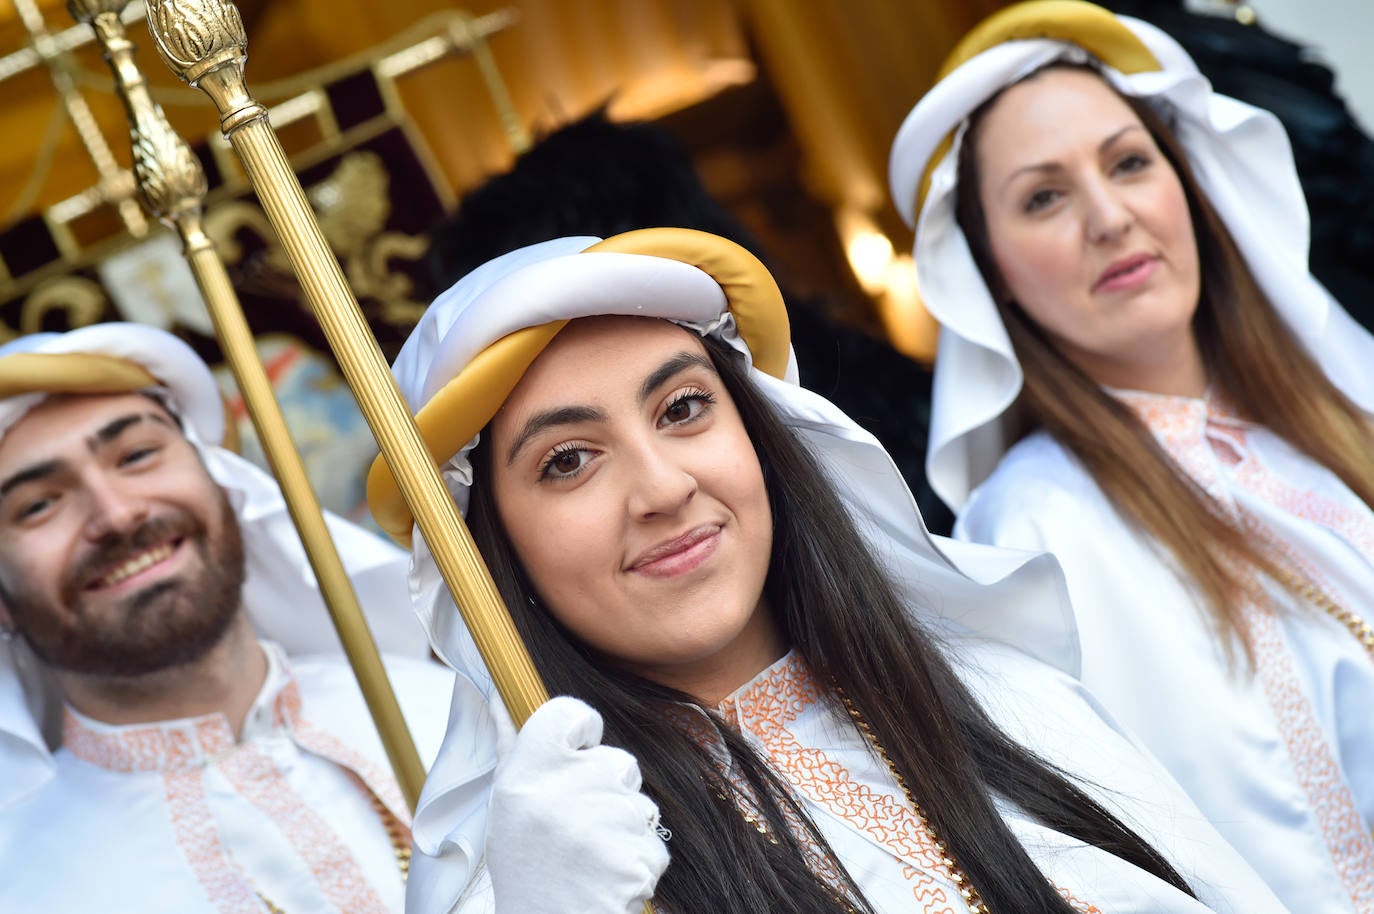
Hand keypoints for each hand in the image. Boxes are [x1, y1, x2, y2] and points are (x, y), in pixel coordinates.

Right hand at [487, 697, 667, 913]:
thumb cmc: (525, 866)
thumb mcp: (506, 806)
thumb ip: (515, 749)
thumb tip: (497, 696)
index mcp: (528, 773)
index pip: (569, 712)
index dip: (581, 728)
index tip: (577, 750)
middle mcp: (569, 788)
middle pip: (617, 760)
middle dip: (608, 789)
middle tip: (577, 825)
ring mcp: (610, 820)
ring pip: (637, 803)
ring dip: (623, 826)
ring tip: (590, 856)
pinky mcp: (640, 853)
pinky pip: (651, 839)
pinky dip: (636, 857)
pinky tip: (608, 875)